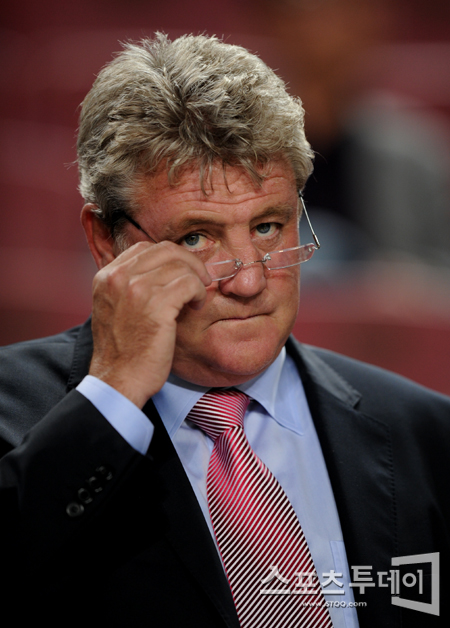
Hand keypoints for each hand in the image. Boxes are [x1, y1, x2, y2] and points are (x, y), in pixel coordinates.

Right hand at [88, 240, 210, 407]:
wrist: (118, 380)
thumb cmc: (123, 350)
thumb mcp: (115, 308)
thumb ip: (129, 285)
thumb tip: (160, 269)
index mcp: (106, 276)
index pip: (145, 248)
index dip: (171, 257)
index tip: (181, 273)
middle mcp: (118, 277)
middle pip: (166, 250)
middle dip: (189, 262)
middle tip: (200, 280)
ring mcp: (136, 289)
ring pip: (181, 265)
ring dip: (196, 280)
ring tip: (196, 299)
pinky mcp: (157, 305)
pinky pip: (190, 283)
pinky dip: (199, 292)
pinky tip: (197, 307)